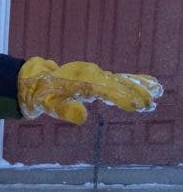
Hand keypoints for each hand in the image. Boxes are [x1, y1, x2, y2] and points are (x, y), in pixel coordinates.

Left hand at [18, 58, 162, 124]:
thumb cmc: (42, 96)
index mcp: (82, 81)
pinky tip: (148, 84)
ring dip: (139, 85)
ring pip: (121, 79)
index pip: (107, 90)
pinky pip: (117, 78)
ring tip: (157, 91)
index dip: (123, 98)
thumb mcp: (49, 106)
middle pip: (118, 83)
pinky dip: (133, 81)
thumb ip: (65, 110)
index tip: (138, 106)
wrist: (34, 81)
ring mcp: (94, 74)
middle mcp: (91, 74)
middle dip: (136, 92)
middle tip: (152, 102)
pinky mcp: (96, 76)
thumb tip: (83, 117)